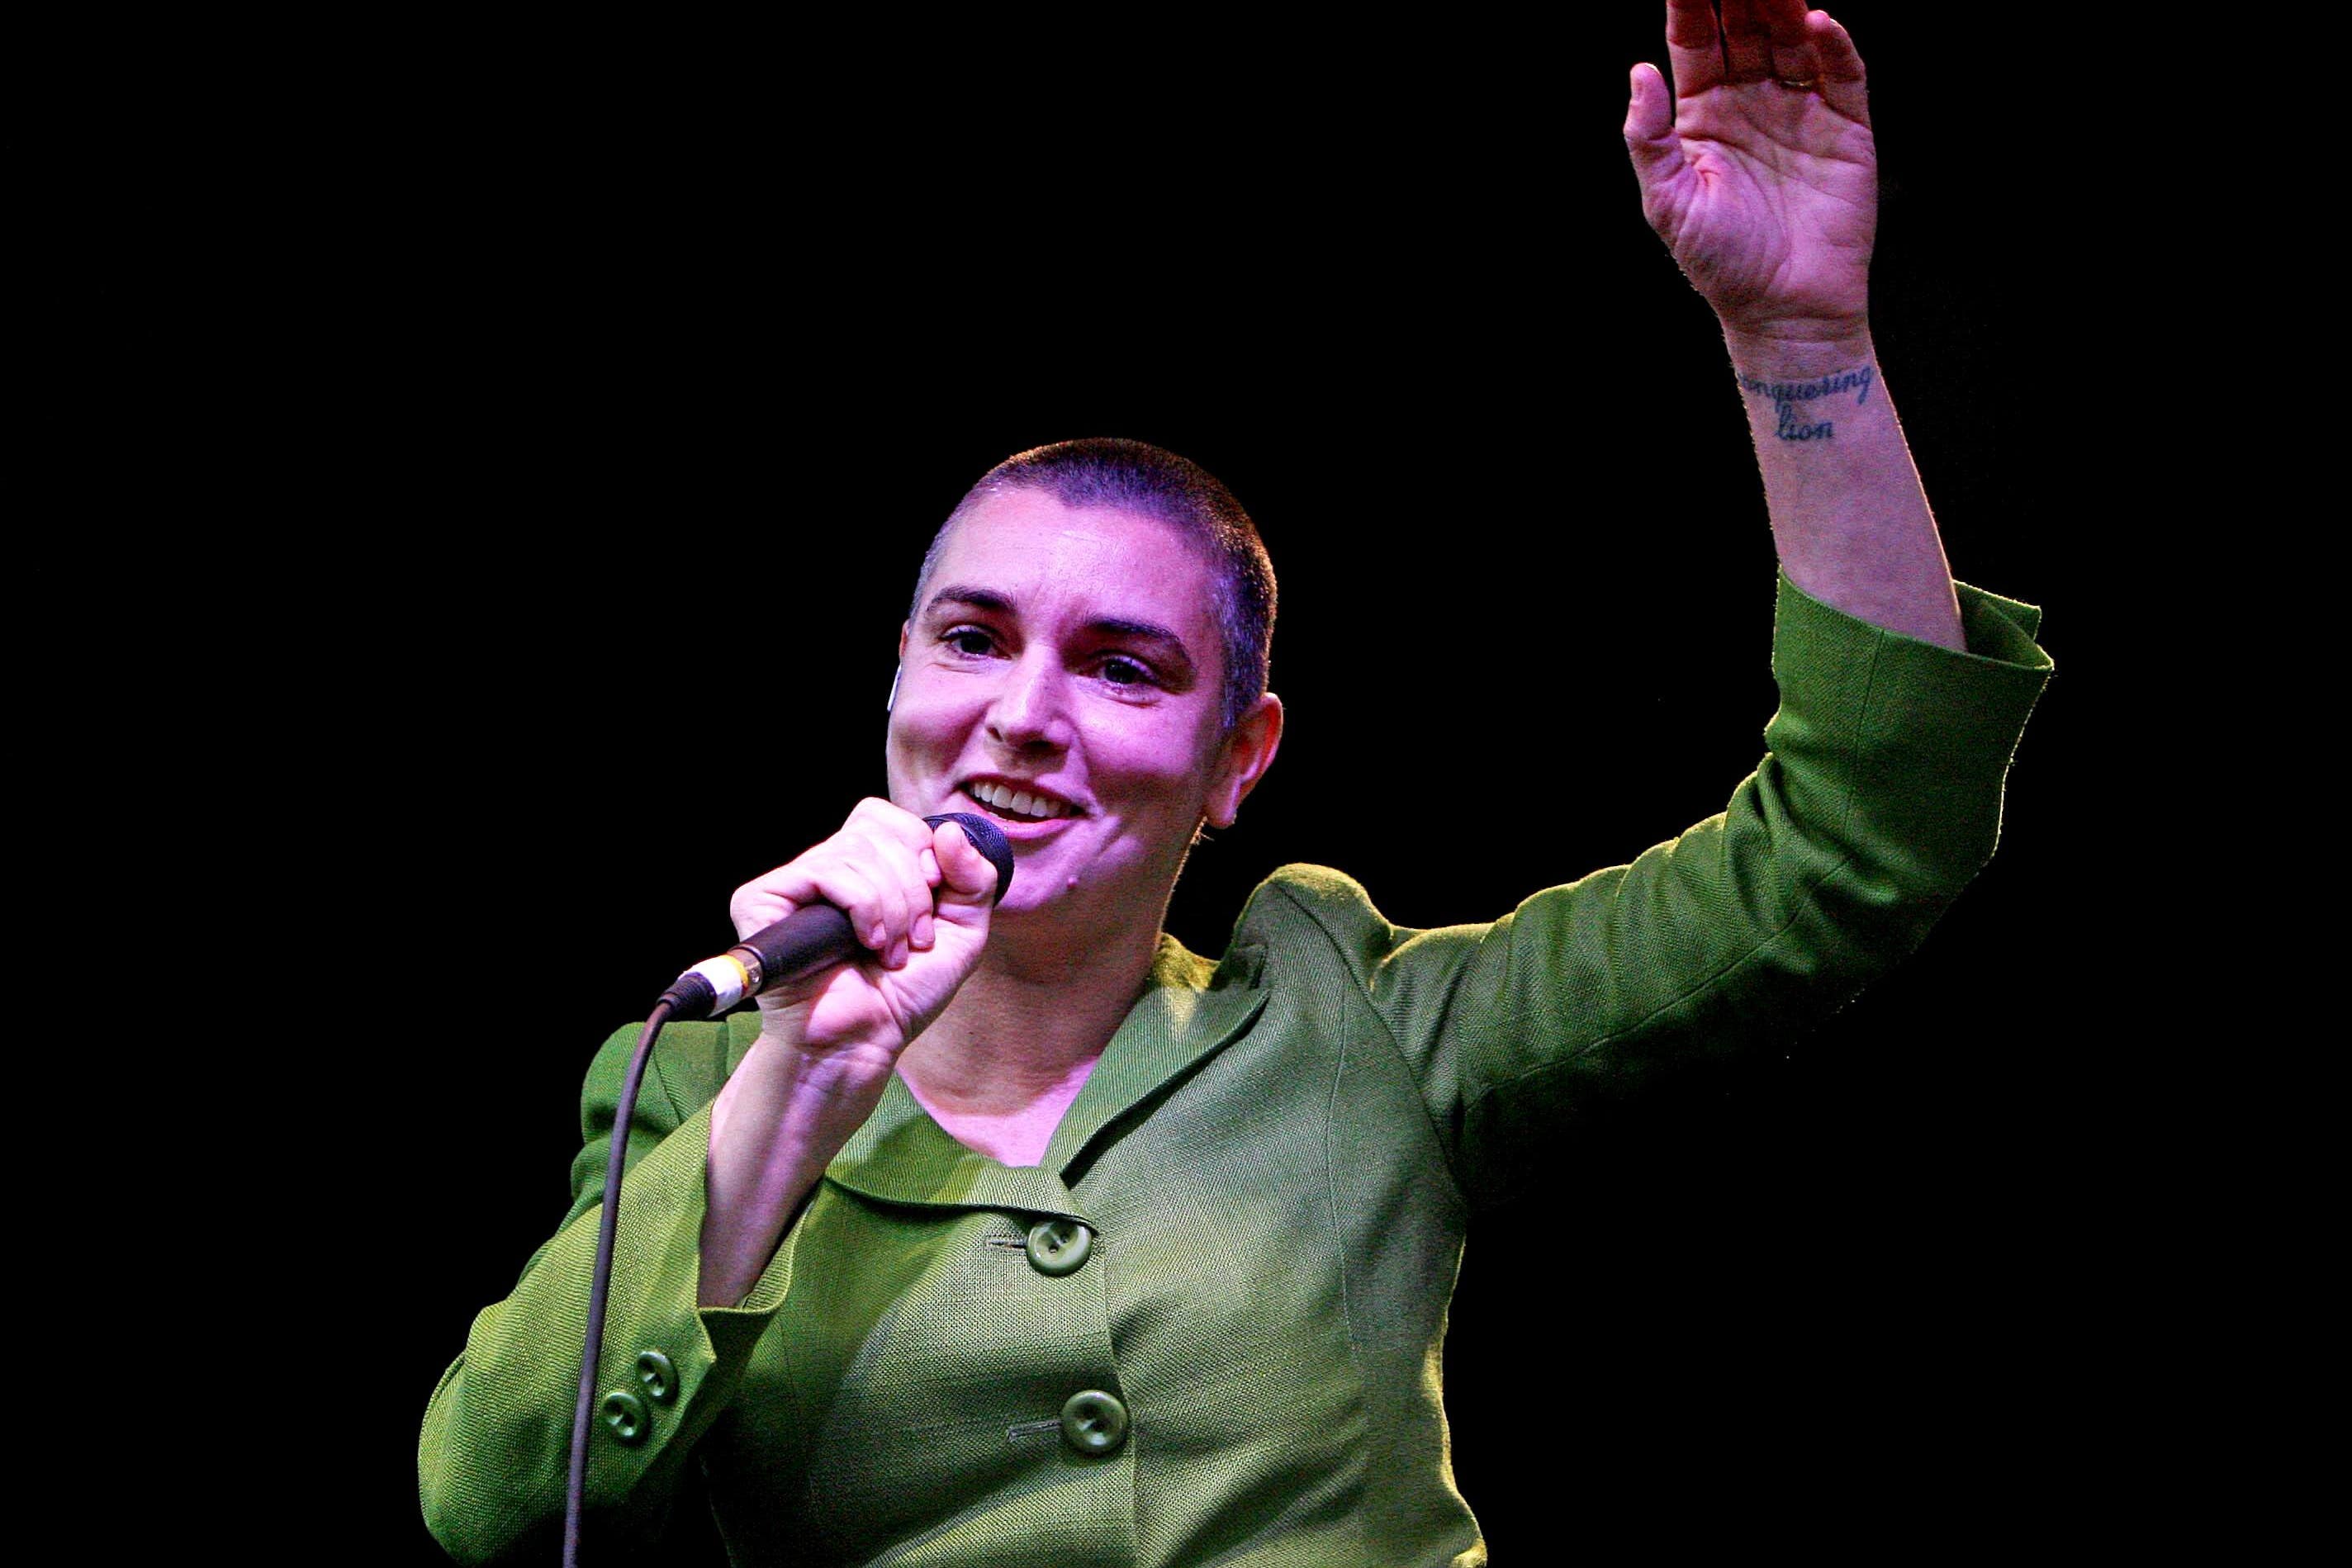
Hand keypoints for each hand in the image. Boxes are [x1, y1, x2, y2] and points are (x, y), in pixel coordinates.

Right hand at [727, 799, 998, 1079]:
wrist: (862, 1042)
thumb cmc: (902, 995)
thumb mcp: (962, 933)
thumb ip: (973, 878)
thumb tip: (950, 830)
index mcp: (863, 868)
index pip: (888, 818)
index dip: (920, 851)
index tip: (933, 901)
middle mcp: (824, 868)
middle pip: (878, 830)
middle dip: (913, 889)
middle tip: (913, 941)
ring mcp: (791, 883)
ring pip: (856, 851)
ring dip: (891, 907)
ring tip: (889, 954)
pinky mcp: (762, 899)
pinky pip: (826, 871)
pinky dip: (862, 906)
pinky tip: (864, 943)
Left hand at [1625, 0, 1875, 343]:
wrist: (1785, 309)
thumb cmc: (1721, 263)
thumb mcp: (1667, 202)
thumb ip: (1648, 138)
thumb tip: (1639, 71)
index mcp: (1704, 114)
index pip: (1697, 42)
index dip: (1692, 4)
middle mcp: (1752, 101)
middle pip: (1747, 27)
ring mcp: (1801, 109)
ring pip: (1793, 38)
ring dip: (1784, 4)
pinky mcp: (1846, 126)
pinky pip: (1842, 72)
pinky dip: (1833, 44)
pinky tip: (1816, 21)